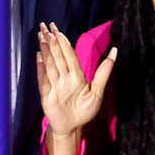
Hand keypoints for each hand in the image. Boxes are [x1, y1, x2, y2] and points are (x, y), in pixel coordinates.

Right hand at [36, 22, 115, 138]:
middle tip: (46, 26)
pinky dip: (42, 69)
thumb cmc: (85, 111)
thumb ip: (104, 72)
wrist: (73, 128)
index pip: (69, 56)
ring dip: (46, 51)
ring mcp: (54, 85)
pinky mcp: (46, 95)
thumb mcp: (97, 91)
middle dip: (52, 42)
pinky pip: (43, 80)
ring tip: (42, 37)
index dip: (64, 43)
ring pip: (50, 65)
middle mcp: (64, 78)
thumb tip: (115, 51)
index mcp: (76, 76)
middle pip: (58, 56)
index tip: (59, 31)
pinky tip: (39, 57)